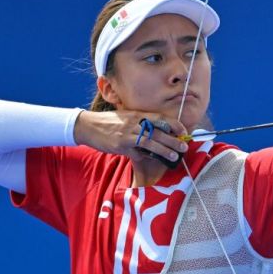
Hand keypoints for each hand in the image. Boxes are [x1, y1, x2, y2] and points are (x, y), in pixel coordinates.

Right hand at [73, 110, 188, 161]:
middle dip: (173, 139)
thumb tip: (156, 136)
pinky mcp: (120, 144)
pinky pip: (135, 152)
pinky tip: (149, 159)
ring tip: (174, 156)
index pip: (160, 118)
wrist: (88, 126)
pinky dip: (143, 156)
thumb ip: (141, 125)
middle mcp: (134, 123)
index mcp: (138, 114)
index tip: (184, 131)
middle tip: (184, 146)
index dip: (174, 124)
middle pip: (158, 131)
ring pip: (150, 142)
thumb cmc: (109, 123)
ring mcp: (127, 134)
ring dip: (164, 150)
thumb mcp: (127, 119)